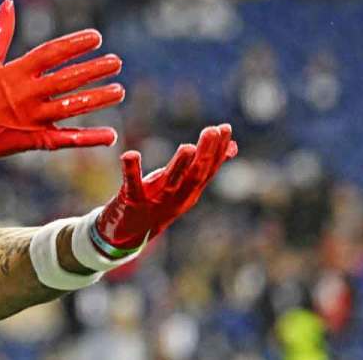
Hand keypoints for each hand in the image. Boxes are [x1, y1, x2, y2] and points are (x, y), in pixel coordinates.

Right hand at [0, 0, 124, 168]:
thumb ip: (0, 32)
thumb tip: (8, 3)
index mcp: (14, 73)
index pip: (50, 53)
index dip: (74, 44)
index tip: (96, 37)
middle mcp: (26, 95)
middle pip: (67, 79)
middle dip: (93, 69)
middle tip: (116, 61)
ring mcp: (31, 120)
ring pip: (71, 107)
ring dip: (97, 99)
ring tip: (119, 90)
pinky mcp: (34, 141)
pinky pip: (66, 139)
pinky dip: (89, 138)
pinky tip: (110, 135)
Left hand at [91, 124, 237, 255]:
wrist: (129, 234)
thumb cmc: (159, 202)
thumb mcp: (186, 185)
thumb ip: (205, 167)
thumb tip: (232, 147)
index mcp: (190, 191)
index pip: (208, 169)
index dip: (218, 150)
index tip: (225, 128)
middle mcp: (176, 196)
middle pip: (194, 174)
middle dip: (204, 153)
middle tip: (211, 131)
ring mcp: (155, 199)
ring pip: (170, 181)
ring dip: (180, 164)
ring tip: (187, 147)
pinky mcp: (131, 200)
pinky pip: (132, 184)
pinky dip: (131, 169)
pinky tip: (130, 154)